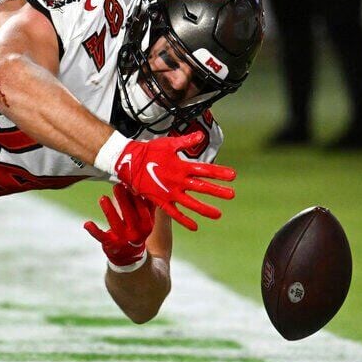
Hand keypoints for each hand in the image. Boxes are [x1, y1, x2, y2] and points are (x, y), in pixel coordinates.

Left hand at [84, 184, 154, 270]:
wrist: (130, 256)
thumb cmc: (137, 231)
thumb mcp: (146, 220)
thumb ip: (146, 204)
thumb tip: (146, 184)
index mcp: (146, 225)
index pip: (142, 208)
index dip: (136, 196)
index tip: (130, 184)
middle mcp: (136, 233)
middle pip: (129, 214)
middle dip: (123, 199)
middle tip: (117, 186)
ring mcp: (122, 239)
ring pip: (115, 223)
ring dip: (109, 210)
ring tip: (103, 198)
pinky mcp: (110, 243)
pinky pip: (101, 236)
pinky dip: (93, 230)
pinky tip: (87, 223)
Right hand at [114, 131, 234, 230]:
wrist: (128, 162)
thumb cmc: (149, 151)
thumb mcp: (168, 143)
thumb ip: (186, 142)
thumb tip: (200, 136)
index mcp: (181, 166)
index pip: (205, 170)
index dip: (219, 172)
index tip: (232, 175)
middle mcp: (177, 181)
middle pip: (201, 187)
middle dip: (217, 191)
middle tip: (232, 194)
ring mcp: (169, 192)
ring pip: (190, 203)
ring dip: (205, 209)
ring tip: (218, 214)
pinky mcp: (160, 200)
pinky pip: (174, 213)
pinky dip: (184, 220)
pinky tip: (194, 226)